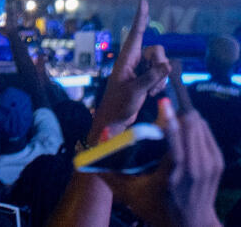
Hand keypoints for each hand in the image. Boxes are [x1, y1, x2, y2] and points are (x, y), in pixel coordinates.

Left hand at [90, 0, 169, 143]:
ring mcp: (141, 70)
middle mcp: (134, 61)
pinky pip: (162, 75)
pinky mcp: (147, 79)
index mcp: (126, 59)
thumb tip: (168, 64)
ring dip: (160, 78)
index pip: (135, 34)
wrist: (114, 119)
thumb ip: (151, 78)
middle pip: (156, 51)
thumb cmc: (118, 105)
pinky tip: (151, 94)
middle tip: (152, 82)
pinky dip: (160, 84)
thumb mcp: (135, 91)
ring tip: (149, 91)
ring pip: (161, 63)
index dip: (140, 19)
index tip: (143, 2)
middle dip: (160, 65)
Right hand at [102, 101, 222, 226]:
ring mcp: (208, 167)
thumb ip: (107, 167)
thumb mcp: (127, 192)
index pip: (175, 148)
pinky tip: (186, 125)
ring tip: (173, 114)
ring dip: (186, 117)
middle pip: (190, 131)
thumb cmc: (154, 206)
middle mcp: (192, 171)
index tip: (164, 103)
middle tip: (165, 106)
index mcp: (170, 179)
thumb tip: (101, 134)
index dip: (170, 123)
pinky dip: (195, 125)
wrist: (191, 224)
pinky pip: (206, 133)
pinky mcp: (216, 164)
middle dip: (178, 114)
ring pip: (199, 128)